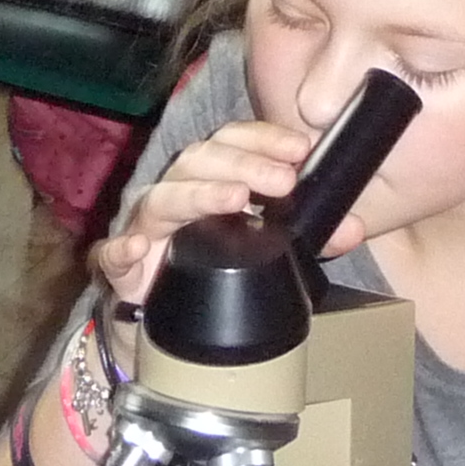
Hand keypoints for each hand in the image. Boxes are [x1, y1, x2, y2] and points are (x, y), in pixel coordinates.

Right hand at [91, 121, 364, 309]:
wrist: (160, 327)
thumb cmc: (212, 271)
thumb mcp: (266, 252)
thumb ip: (308, 238)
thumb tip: (353, 227)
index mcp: (210, 180)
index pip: (232, 142)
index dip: (263, 138)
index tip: (300, 148)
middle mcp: (176, 194)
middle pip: (199, 160)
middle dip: (243, 164)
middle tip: (283, 182)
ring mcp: (145, 229)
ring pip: (162, 198)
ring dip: (198, 194)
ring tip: (233, 199)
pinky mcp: (119, 270)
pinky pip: (111, 255)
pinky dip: (121, 249)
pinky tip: (138, 250)